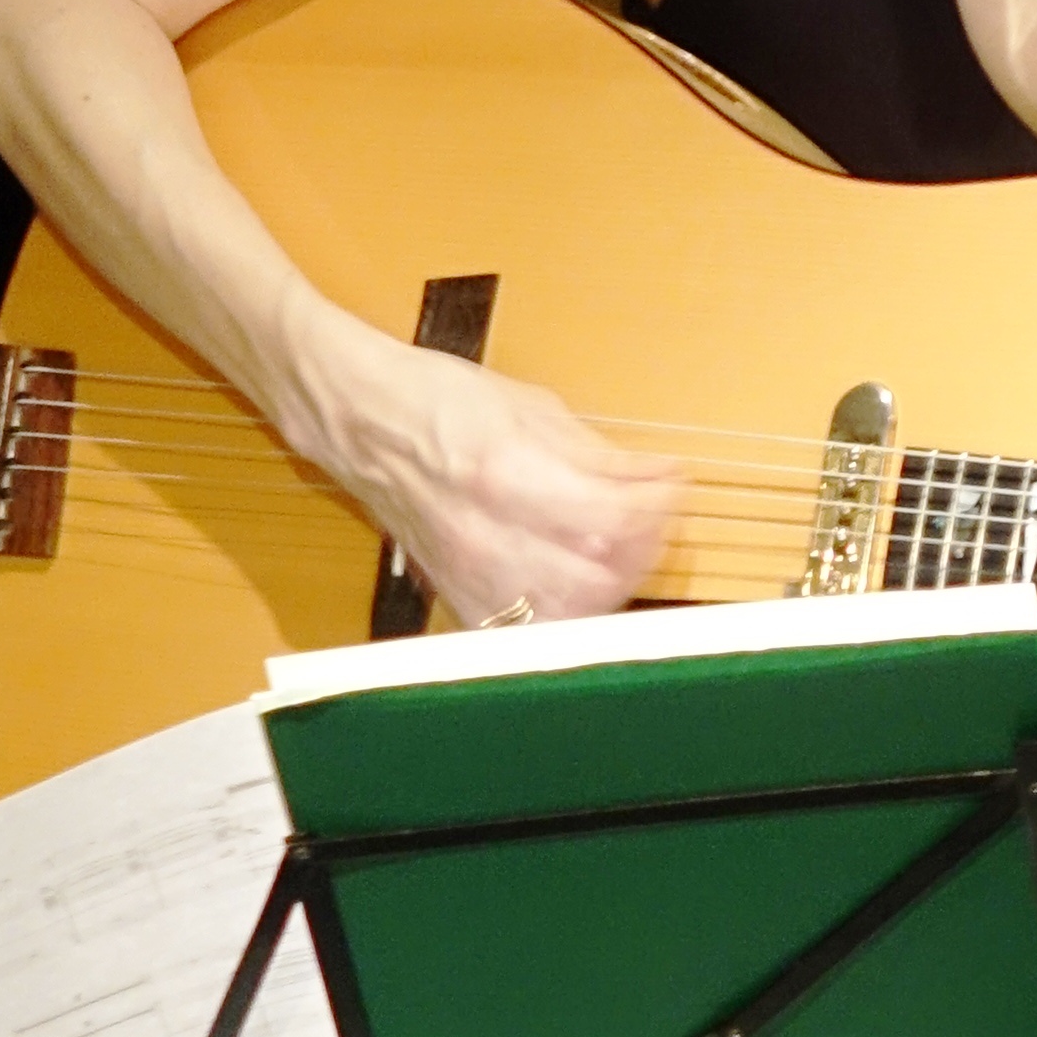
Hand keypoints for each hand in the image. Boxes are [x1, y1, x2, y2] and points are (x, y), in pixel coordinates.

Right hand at [290, 311, 683, 628]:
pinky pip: (532, 632)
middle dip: (644, 548)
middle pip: (598, 576)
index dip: (657, 508)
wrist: (362, 423)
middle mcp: (487, 535)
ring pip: (572, 613)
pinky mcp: (462, 599)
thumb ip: (601, 456)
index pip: (611, 517)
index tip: (674, 488)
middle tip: (656, 519)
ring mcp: (472, 576)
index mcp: (506, 474)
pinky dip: (571, 614)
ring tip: (624, 550)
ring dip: (614, 585)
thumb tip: (661, 481)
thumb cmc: (437, 403)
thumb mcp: (533, 408)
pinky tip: (583, 584)